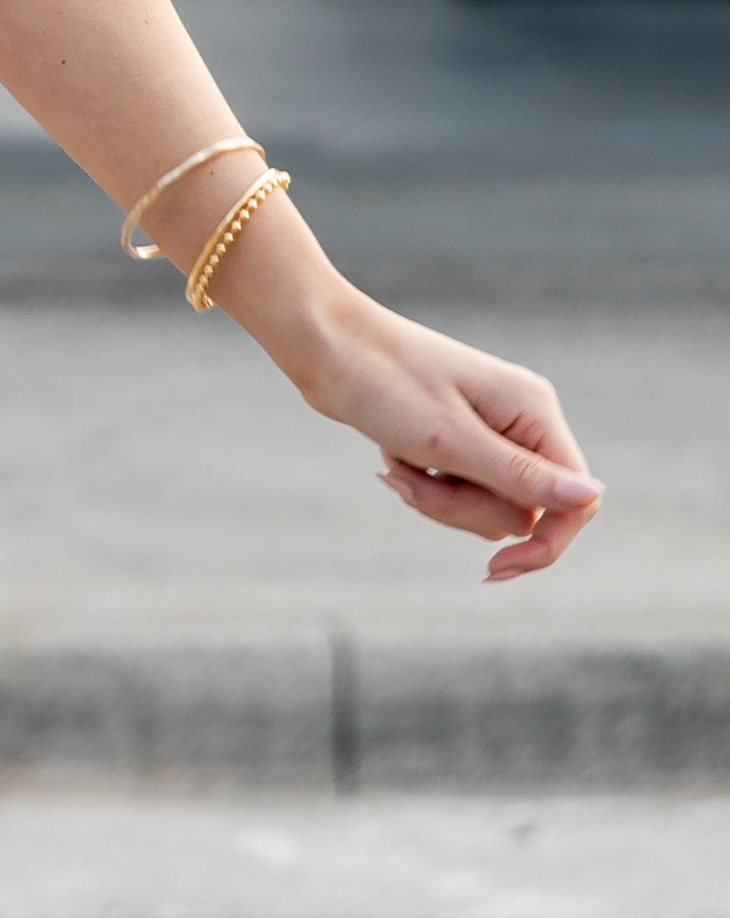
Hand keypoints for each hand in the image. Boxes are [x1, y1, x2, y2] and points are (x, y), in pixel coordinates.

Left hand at [279, 284, 601, 579]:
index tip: (496, 570)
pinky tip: (392, 458)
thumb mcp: (449, 440)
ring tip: (397, 463)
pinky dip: (422, 486)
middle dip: (463, 509)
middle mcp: (521, 422)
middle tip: (414, 475)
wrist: (324, 346)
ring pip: (486, 509)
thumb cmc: (383, 383)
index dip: (547, 544)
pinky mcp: (458, 442)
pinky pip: (457, 494)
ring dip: (437, 500)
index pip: (576, 501)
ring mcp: (490, 432)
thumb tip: (593, 499)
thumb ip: (520, 476)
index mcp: (533, 411)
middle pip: (522, 512)